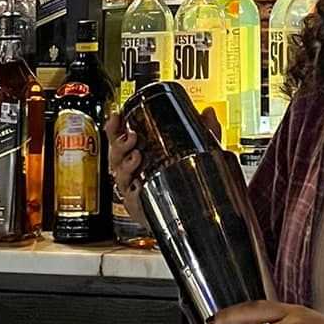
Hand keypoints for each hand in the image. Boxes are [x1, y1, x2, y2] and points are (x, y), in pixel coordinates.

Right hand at [105, 107, 219, 229]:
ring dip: (125, 166)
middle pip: (116, 155)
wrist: (187, 211)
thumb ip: (203, 129)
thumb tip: (208, 112)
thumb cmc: (184, 178)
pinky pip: (131, 200)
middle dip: (120, 144)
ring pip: (120, 176)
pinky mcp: (138, 207)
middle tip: (131, 137)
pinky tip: (138, 186)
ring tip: (136, 157)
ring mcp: (133, 189)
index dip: (114, 126)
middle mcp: (131, 170)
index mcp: (138, 152)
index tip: (116, 116)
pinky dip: (133, 193)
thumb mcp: (196, 149)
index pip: (120, 137)